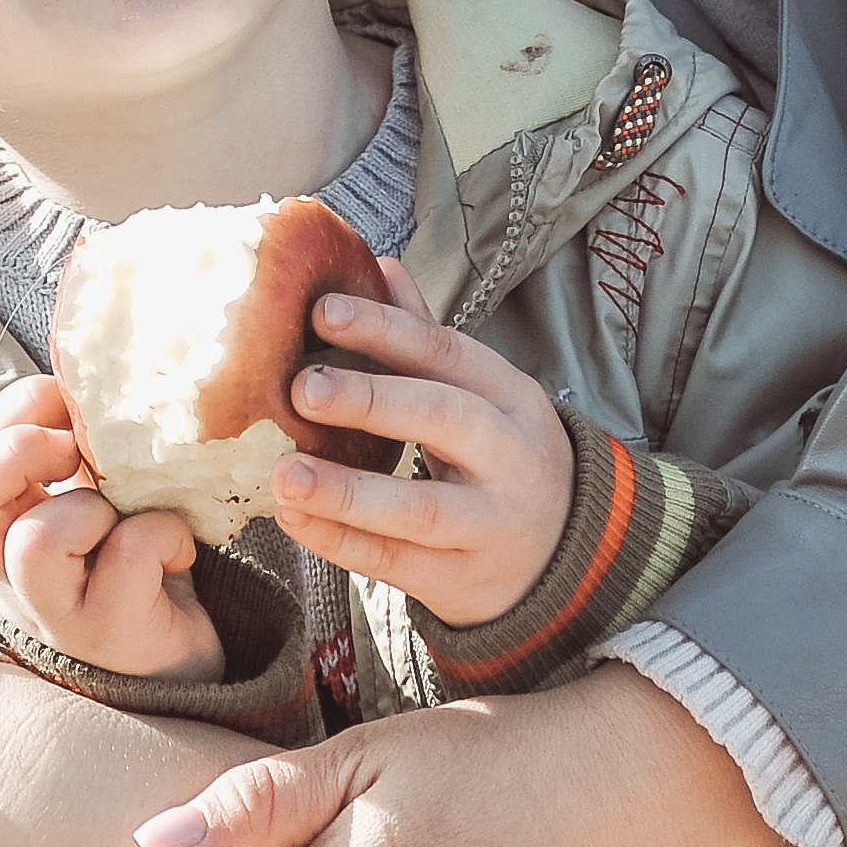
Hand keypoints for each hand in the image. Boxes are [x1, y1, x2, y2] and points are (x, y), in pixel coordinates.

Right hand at [0, 374, 220, 682]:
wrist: (182, 656)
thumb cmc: (131, 563)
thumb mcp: (94, 497)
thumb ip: (78, 449)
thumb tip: (88, 375)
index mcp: (1, 533)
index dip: (11, 413)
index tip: (66, 401)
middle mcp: (9, 579)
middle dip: (19, 450)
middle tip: (73, 451)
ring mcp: (54, 614)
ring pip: (36, 542)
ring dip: (91, 507)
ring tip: (127, 514)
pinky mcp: (109, 636)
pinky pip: (127, 555)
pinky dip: (164, 533)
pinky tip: (178, 549)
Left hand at [275, 262, 572, 624]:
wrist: (563, 554)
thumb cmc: (501, 457)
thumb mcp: (483, 394)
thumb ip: (427, 338)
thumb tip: (379, 265)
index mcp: (512, 396)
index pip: (448, 353)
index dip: (386, 330)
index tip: (322, 312)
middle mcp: (510, 457)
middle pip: (446, 420)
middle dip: (372, 402)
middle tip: (303, 389)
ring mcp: (491, 525)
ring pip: (421, 509)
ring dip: (347, 492)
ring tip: (284, 474)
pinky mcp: (463, 581)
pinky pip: (397, 564)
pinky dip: (341, 543)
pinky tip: (293, 520)